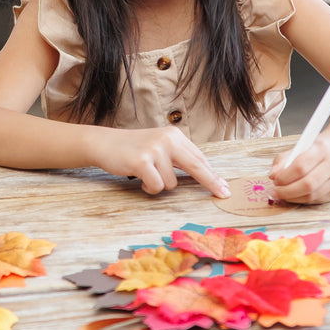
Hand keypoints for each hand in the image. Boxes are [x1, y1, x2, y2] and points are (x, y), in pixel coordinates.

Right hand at [92, 126, 230, 197]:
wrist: (105, 143)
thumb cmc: (133, 149)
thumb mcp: (159, 147)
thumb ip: (178, 157)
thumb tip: (204, 175)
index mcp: (175, 135)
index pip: (199, 158)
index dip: (212, 175)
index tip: (224, 187)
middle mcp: (168, 139)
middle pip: (196, 166)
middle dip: (211, 183)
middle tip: (224, 193)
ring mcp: (155, 149)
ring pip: (172, 183)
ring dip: (159, 185)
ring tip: (145, 174)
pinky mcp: (142, 161)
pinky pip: (157, 186)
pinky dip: (149, 188)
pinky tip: (139, 178)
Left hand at [268, 134, 329, 204]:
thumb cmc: (320, 148)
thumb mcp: (301, 146)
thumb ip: (284, 159)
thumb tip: (272, 175)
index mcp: (322, 149)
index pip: (300, 166)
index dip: (284, 176)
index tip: (274, 180)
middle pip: (307, 184)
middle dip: (287, 191)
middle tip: (275, 191)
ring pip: (312, 195)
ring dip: (293, 198)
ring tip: (283, 194)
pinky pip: (318, 200)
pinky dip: (303, 200)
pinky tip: (295, 196)